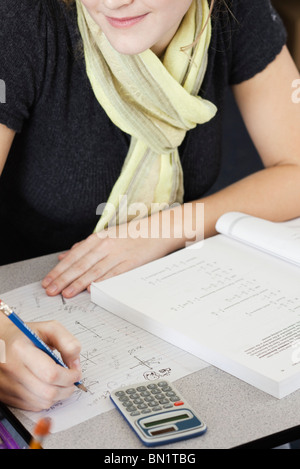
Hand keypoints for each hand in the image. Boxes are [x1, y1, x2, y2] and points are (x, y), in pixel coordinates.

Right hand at [0, 318, 81, 410]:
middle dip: (67, 388)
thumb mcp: (49, 328)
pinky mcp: (4, 396)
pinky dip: (44, 399)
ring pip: (42, 402)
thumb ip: (67, 343)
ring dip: (57, 395)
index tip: (76, 373)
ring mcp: (5, 385)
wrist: (1, 341)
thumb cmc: (25, 334)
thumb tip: (75, 365)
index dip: (69, 376)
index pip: (51, 374)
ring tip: (60, 382)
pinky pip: (32, 406)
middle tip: (72, 380)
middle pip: (48, 392)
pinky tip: (46, 386)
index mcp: (20, 349)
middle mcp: (11, 369)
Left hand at [42, 211, 183, 297]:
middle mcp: (105, 245)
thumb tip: (64, 256)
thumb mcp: (105, 236)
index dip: (59, 270)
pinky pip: (113, 274)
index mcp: (97, 238)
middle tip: (51, 290)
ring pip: (94, 271)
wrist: (157, 231)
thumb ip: (84, 247)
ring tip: (66, 293)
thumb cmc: (131, 234)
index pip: (73, 256)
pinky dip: (101, 282)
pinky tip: (91, 289)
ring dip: (78, 283)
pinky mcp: (130, 263)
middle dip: (63, 279)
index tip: (48, 281)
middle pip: (80, 265)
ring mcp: (118, 254)